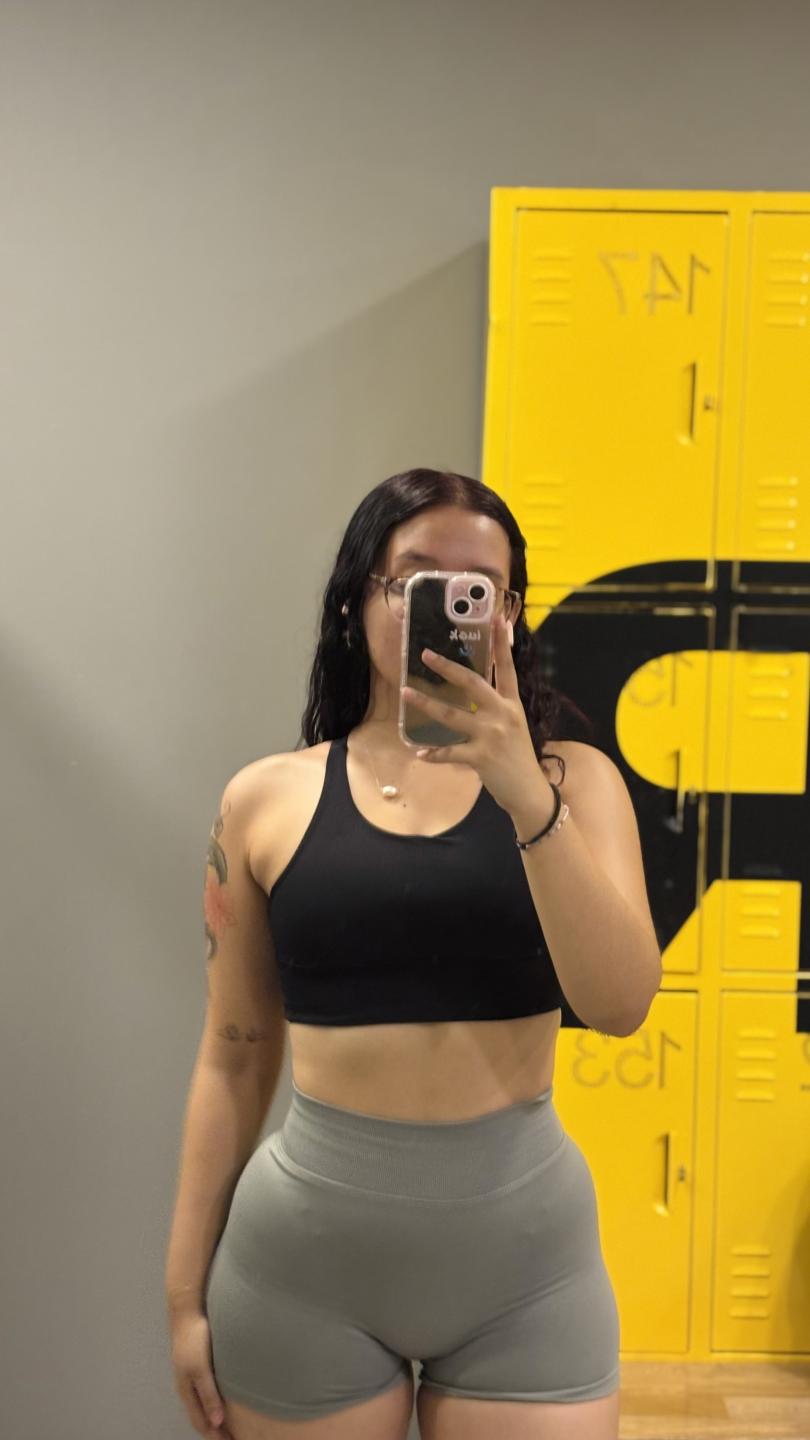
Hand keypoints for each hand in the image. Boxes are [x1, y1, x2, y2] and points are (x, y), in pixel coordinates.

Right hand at [169, 1309, 234, 1438]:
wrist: (187, 1312)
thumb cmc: (194, 1339)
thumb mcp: (201, 1369)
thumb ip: (208, 1395)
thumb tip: (216, 1423)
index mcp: (186, 1390)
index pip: (200, 1422)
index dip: (214, 1436)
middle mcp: (188, 1386)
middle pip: (201, 1415)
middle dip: (214, 1430)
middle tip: (232, 1439)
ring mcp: (192, 1375)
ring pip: (203, 1404)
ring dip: (215, 1417)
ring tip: (229, 1425)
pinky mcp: (198, 1364)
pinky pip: (206, 1391)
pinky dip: (215, 1402)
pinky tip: (225, 1399)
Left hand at [401, 611, 552, 820]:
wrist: (528, 791)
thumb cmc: (517, 756)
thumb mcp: (513, 725)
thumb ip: (496, 707)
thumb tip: (471, 689)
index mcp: (511, 704)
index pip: (506, 668)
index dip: (501, 643)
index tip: (495, 617)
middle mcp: (502, 715)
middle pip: (472, 683)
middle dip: (447, 667)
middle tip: (425, 654)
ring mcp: (491, 736)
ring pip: (451, 715)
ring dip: (426, 704)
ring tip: (405, 693)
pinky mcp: (481, 757)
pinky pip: (450, 753)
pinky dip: (434, 754)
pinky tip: (420, 752)